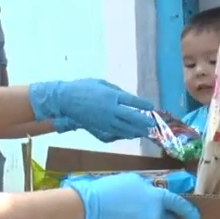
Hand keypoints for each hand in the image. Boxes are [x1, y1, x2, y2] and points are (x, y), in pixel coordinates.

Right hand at [29, 79, 155, 139]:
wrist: (66, 100)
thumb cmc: (84, 87)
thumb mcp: (102, 83)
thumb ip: (116, 91)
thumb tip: (128, 98)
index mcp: (111, 96)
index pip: (132, 101)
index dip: (143, 105)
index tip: (151, 107)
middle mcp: (110, 109)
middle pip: (131, 117)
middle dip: (143, 121)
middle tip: (153, 124)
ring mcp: (105, 120)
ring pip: (125, 128)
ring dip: (137, 130)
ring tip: (146, 132)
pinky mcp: (99, 127)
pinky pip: (115, 132)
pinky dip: (125, 134)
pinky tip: (132, 135)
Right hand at [63, 172, 200, 218]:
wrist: (90, 207)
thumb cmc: (110, 188)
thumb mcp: (133, 181)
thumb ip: (147, 188)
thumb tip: (151, 193)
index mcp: (156, 197)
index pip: (177, 204)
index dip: (188, 210)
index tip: (195, 217)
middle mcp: (154, 215)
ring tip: (127, 214)